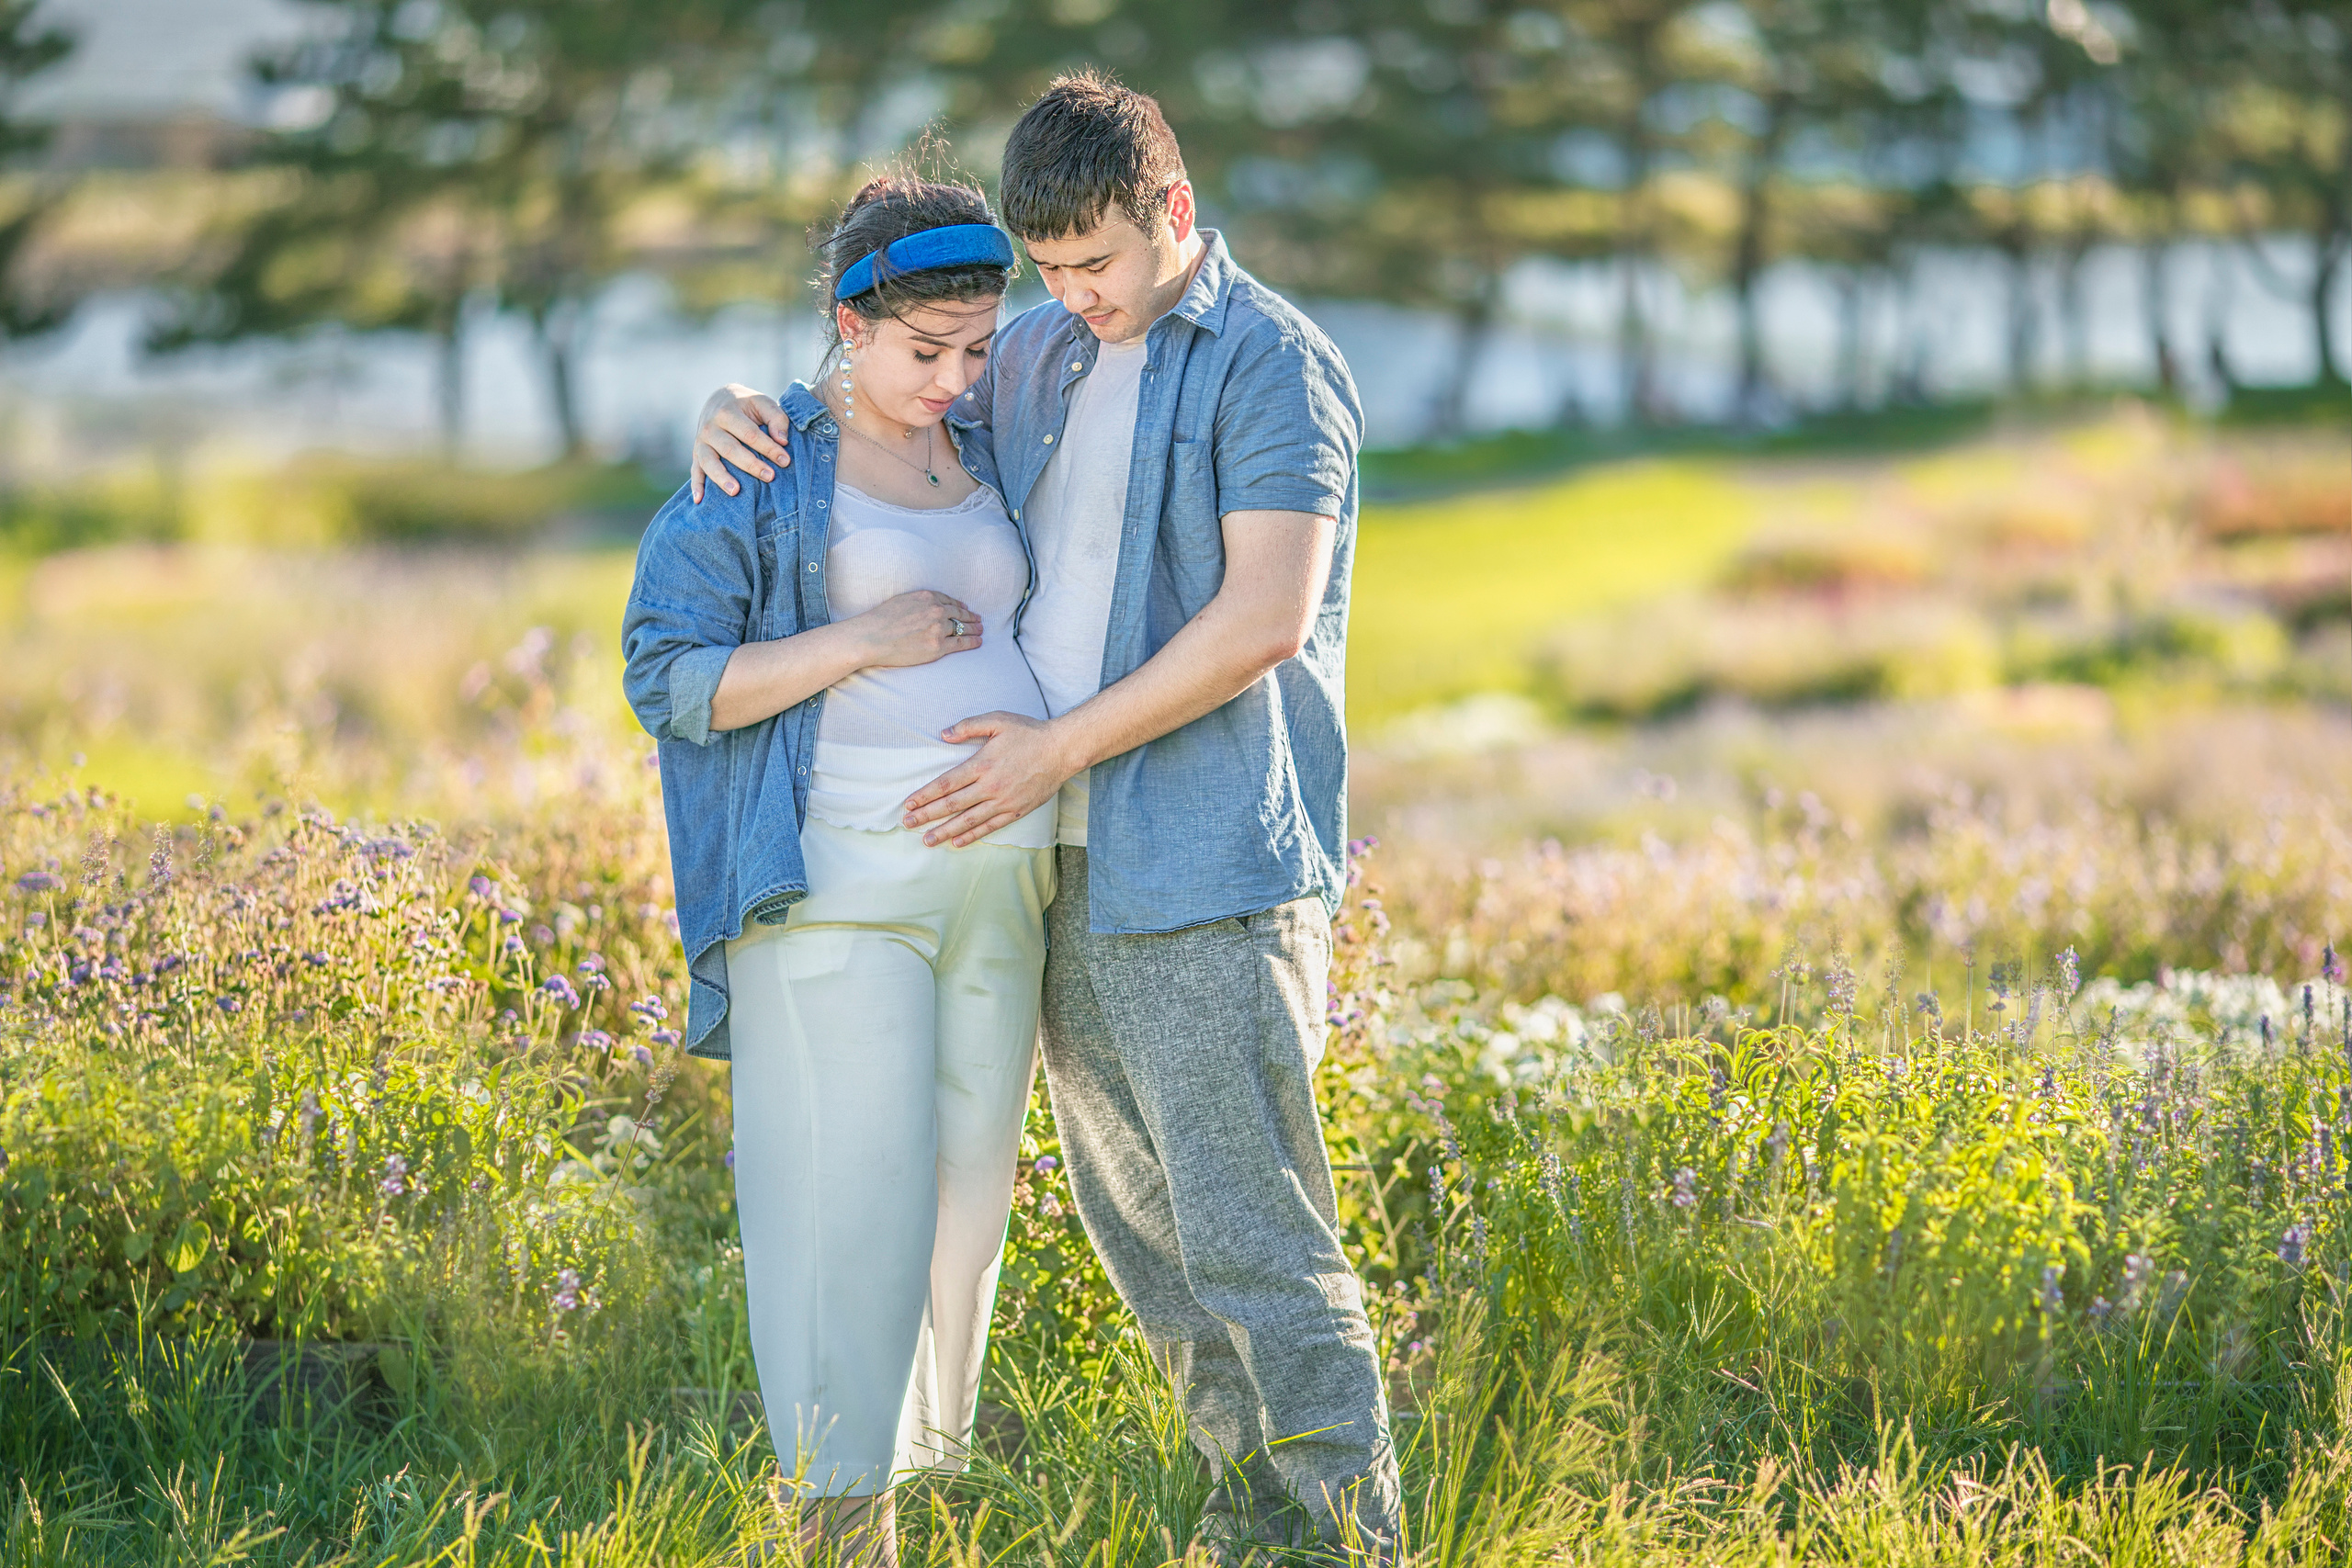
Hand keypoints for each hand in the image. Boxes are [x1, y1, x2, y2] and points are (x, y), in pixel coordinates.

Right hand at [690, 384, 789, 502]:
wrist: (719, 399)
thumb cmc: (747, 405)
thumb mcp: (762, 403)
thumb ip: (776, 418)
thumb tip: (782, 440)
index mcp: (727, 412)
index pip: (750, 434)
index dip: (768, 448)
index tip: (785, 460)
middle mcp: (710, 427)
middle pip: (730, 449)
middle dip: (751, 465)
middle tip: (770, 477)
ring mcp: (701, 441)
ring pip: (709, 461)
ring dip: (721, 477)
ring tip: (736, 491)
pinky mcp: (696, 453)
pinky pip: (694, 471)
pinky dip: (696, 486)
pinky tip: (700, 500)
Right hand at [852, 590, 983, 668]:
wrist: (871, 637)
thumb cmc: (880, 620)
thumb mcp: (901, 600)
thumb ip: (918, 601)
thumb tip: (926, 605)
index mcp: (927, 597)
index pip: (949, 601)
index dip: (959, 606)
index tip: (965, 609)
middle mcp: (936, 611)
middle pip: (959, 614)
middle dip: (970, 617)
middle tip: (979, 619)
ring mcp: (938, 629)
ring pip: (962, 628)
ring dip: (974, 629)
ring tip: (980, 630)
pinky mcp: (937, 647)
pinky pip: (960, 643)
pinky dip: (972, 642)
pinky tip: (978, 641)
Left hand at [902, 712, 1077, 846]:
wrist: (1062, 750)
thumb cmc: (1029, 732)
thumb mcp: (997, 720)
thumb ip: (968, 726)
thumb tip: (943, 734)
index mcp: (982, 764)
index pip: (946, 784)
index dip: (925, 795)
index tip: (908, 803)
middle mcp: (990, 786)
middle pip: (952, 805)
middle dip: (927, 815)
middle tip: (907, 824)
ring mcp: (1003, 801)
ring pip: (968, 821)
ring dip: (945, 831)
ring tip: (927, 840)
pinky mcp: (1016, 810)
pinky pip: (990, 827)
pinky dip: (972, 835)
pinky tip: (957, 842)